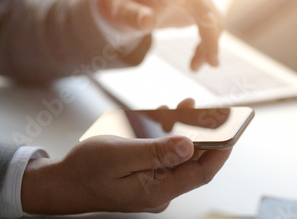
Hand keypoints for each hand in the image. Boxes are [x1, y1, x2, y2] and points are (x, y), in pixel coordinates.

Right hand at [21, 99, 231, 214]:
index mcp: (157, 191)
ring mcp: (153, 184)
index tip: (233, 131)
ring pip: (179, 156)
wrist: (63, 184)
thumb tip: (188, 146)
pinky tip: (166, 116)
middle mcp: (160, 191)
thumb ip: (155, 152)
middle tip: (212, 111)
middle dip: (203, 135)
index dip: (220, 152)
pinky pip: (164, 155)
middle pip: (193, 162)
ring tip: (187, 106)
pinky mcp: (147, 176)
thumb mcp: (119, 156)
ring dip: (184, 131)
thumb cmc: (86, 169)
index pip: (201, 173)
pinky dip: (168, 135)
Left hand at [102, 0, 222, 70]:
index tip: (210, 22)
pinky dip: (206, 46)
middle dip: (211, 37)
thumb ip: (134, 15)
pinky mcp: (201, 10)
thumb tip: (147, 21)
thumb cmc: (128, 4)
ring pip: (213, 22)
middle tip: (211, 63)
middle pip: (208, 9)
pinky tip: (196, 63)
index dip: (202, 5)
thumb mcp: (124, 10)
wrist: (133, 3)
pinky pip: (210, 29)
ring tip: (195, 67)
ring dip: (209, 46)